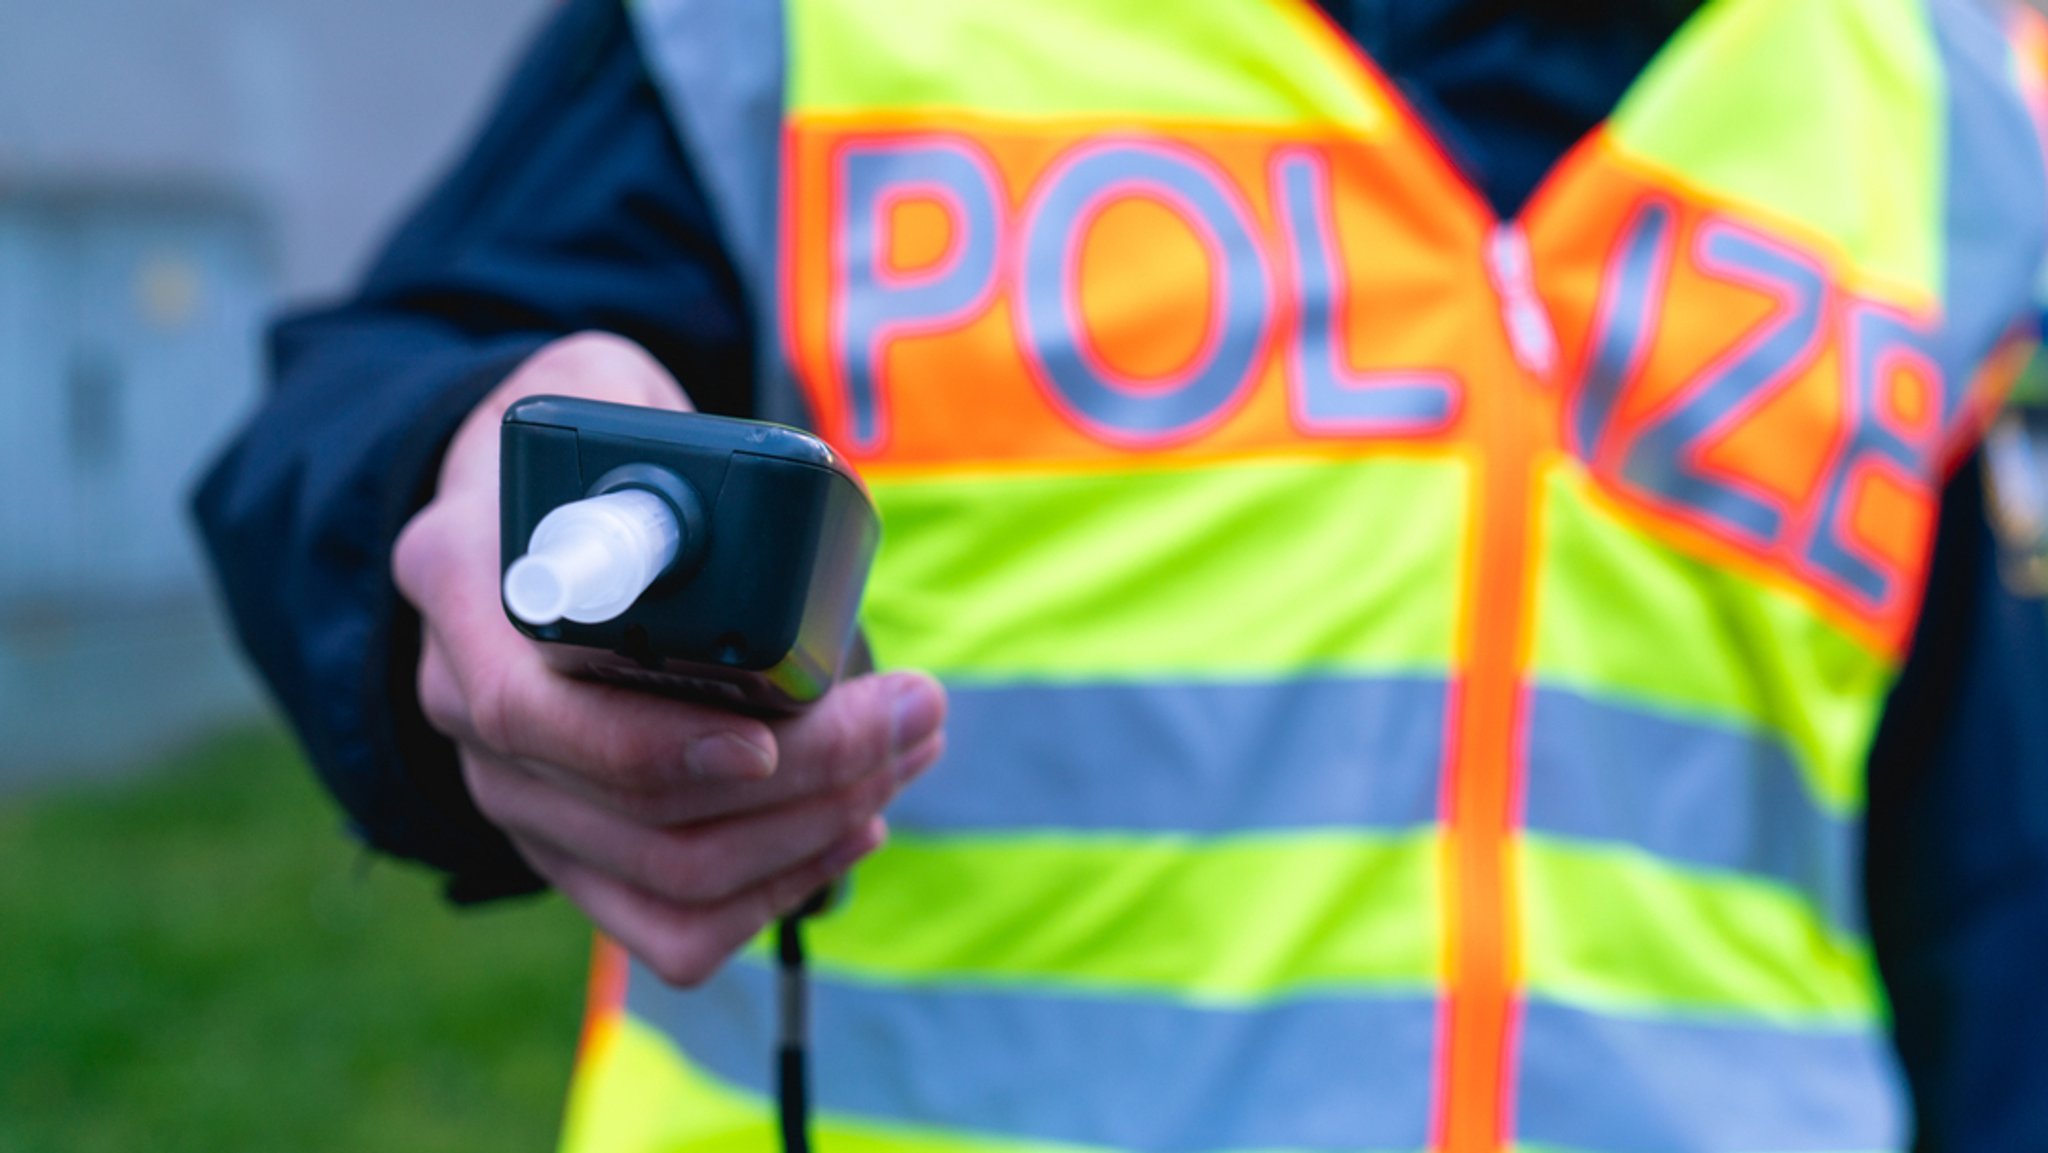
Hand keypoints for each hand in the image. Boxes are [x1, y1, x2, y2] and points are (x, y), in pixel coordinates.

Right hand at [392, 332, 944, 985]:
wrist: (533, 507)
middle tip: (915, 715)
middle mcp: (462, 705)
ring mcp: (515, 788)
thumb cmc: (584, 442)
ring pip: (668, 879)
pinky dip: (775, 891)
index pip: (536, 714)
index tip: (774, 732)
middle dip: (806, 780)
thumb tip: (739, 498)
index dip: (659, 747)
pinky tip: (849, 827)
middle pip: (635, 810)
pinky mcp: (571, 842)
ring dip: (814, 832)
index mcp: (460, 582)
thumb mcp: (600, 386)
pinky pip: (668, 925)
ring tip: (905, 754)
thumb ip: (648, 424)